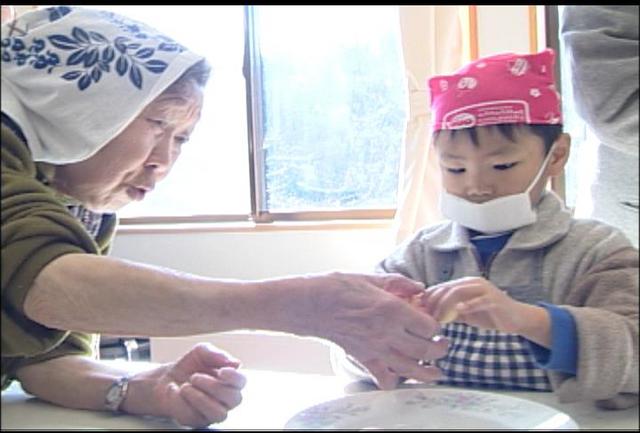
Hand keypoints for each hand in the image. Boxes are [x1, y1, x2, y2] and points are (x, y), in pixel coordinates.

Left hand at [128, 343, 245, 427]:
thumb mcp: (201, 352)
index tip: (221, 371)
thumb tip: (235, 363)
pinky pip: (194, 416)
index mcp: (230, 381)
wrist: (165, 379)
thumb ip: (217, 354)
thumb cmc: (188, 366)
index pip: (242, 382)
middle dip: (213, 386)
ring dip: (200, 398)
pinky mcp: (197, 421)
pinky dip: (181, 401)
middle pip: (234, 399)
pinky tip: (175, 391)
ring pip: (218, 414)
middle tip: (194, 377)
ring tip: (185, 386)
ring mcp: (212, 412)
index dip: (234, 378)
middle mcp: (225, 399)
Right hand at [306, 272, 447, 388]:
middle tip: (442, 345)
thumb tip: (419, 288)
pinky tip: (399, 374)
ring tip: (436, 371)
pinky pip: (383, 378)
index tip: (433, 322)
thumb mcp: (371, 278)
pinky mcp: (363, 358)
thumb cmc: (338, 287)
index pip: (429, 326)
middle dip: (439, 349)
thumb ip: (399, 283)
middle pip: (426, 350)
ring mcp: (376, 348)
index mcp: (393, 309)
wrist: (311, 304)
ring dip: (427, 373)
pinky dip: (394, 380)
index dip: (436, 326)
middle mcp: (388, 332)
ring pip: (411, 369)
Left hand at [421, 276, 528, 332]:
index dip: (427, 298)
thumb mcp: (465, 314)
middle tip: (426, 317)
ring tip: (439, 318)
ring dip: (445, 305)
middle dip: (433, 302)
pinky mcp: (494, 299)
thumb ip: (449, 312)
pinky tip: (459, 311)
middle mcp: (472, 283)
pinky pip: (478, 300)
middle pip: (446, 288)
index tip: (418, 311)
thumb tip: (428, 316)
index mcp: (464, 284)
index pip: (440, 287)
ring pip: (458, 292)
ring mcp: (483, 289)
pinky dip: (467, 305)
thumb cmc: (488, 315)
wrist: (516, 318)